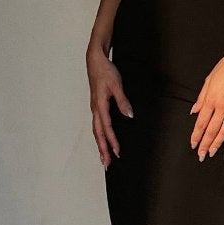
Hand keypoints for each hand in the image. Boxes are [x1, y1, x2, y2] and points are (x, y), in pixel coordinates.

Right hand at [87, 45, 133, 166]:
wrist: (95, 60)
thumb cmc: (105, 71)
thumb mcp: (116, 84)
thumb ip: (122, 101)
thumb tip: (129, 115)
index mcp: (99, 105)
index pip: (106, 128)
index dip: (112, 141)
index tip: (117, 152)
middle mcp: (95, 109)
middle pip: (98, 134)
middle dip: (102, 149)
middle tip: (106, 164)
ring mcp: (94, 108)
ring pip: (96, 130)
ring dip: (100, 144)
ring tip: (104, 157)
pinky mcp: (96, 105)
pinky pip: (97, 124)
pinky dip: (99, 135)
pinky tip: (103, 139)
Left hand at [189, 47, 223, 159]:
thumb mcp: (209, 80)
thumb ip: (201, 98)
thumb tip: (194, 112)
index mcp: (211, 99)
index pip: (201, 122)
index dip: (196, 135)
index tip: (193, 144)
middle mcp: (223, 106)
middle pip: (212, 130)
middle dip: (205, 144)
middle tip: (201, 155)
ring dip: (218, 143)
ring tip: (213, 152)